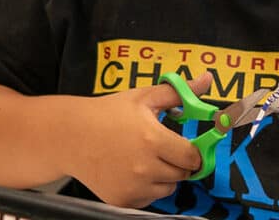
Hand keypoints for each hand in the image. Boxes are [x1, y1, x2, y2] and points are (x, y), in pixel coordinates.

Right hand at [59, 73, 212, 207]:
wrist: (71, 136)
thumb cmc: (108, 114)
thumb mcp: (144, 97)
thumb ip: (179, 92)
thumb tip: (207, 80)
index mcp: (153, 140)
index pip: (192, 157)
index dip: (192, 151)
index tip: (186, 145)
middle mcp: (144, 167)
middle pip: (182, 174)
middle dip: (178, 161)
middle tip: (161, 148)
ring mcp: (133, 186)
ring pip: (168, 188)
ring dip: (164, 176)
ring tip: (144, 158)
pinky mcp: (122, 199)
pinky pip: (149, 198)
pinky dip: (147, 187)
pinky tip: (132, 170)